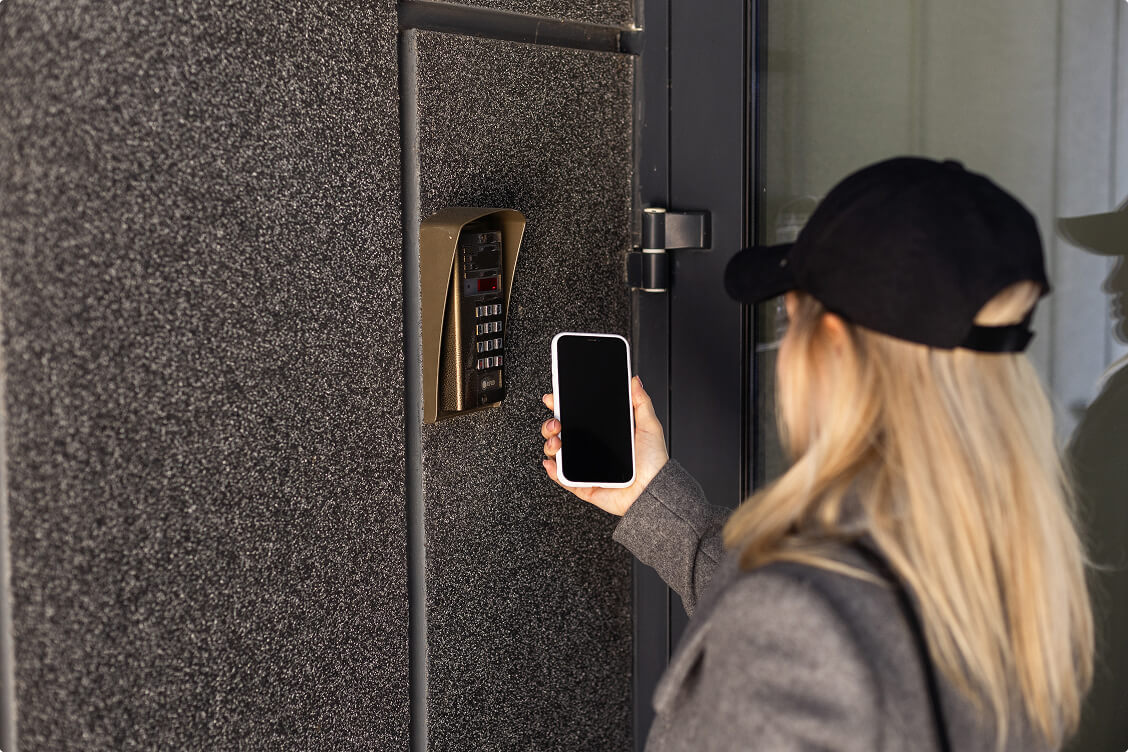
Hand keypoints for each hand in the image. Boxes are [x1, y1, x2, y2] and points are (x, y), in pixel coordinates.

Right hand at [540, 375, 668, 516]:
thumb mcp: (649, 426)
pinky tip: (552, 462)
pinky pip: (563, 479)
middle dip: (551, 424)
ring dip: (551, 444)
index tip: (554, 398)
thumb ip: (641, 402)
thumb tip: (634, 381)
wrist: (653, 490)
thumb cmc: (654, 462)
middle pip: (562, 433)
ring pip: (558, 454)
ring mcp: (586, 467)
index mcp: (605, 433)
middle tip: (556, 421)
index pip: (578, 416)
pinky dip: (553, 471)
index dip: (563, 406)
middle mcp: (593, 449)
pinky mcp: (584, 486)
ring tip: (557, 441)